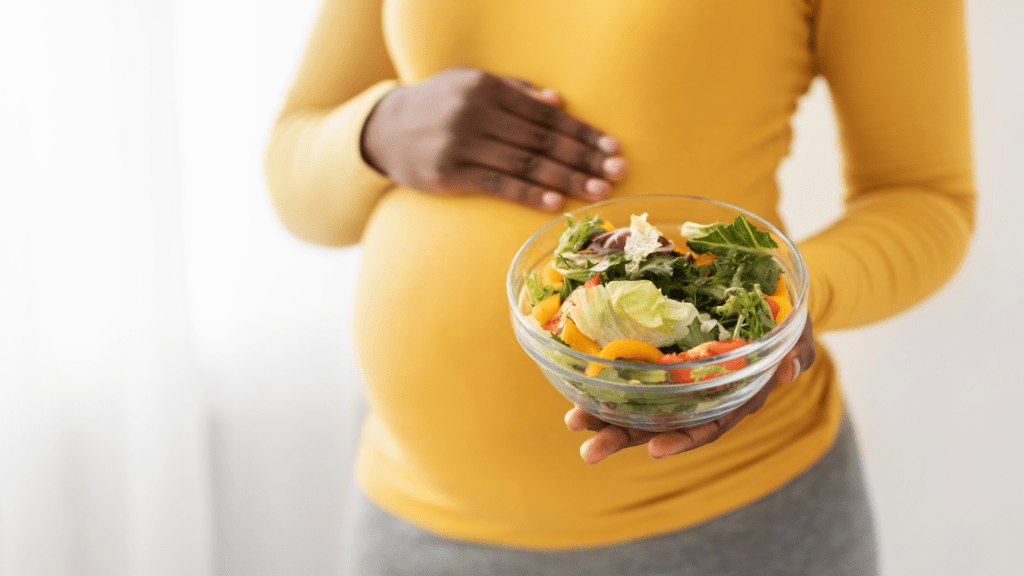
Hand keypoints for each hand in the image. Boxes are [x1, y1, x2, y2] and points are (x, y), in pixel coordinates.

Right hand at [360, 67, 626, 210]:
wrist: (384, 129)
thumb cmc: (439, 105)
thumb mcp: (472, 84)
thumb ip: (515, 91)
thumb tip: (559, 103)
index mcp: (488, 88)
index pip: (546, 115)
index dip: (582, 133)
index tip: (613, 148)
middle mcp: (476, 114)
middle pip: (542, 140)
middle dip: (584, 158)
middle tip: (618, 173)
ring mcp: (461, 144)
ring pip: (525, 164)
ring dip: (566, 179)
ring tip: (598, 191)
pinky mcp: (450, 174)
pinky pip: (498, 185)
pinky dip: (530, 194)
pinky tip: (556, 203)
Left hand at [565, 315, 815, 463]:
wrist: (770, 304)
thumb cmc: (787, 326)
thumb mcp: (800, 337)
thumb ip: (796, 354)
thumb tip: (787, 370)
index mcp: (734, 400)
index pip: (708, 428)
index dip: (682, 441)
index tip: (654, 449)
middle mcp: (701, 398)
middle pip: (661, 427)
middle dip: (624, 438)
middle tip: (588, 449)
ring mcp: (679, 382)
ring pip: (639, 406)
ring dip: (604, 416)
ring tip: (572, 422)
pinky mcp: (663, 361)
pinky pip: (634, 377)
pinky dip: (607, 384)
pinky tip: (578, 388)